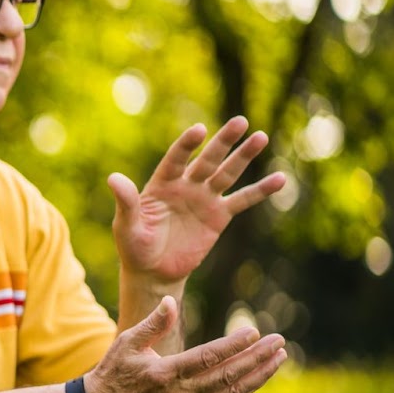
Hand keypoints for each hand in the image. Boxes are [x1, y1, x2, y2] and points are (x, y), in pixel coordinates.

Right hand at [85, 295, 286, 392]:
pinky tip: (260, 374)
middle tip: (279, 342)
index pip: (207, 358)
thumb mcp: (126, 342)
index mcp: (164, 373)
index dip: (233, 346)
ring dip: (259, 374)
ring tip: (280, 357)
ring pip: (232, 391)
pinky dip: (246, 387)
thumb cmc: (113, 371)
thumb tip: (170, 302)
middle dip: (257, 358)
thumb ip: (152, 323)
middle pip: (227, 375)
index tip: (254, 332)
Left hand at [110, 117, 286, 282]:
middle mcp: (185, 185)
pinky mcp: (219, 216)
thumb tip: (113, 178)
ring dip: (244, 156)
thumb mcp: (127, 226)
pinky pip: (242, 200)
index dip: (186, 145)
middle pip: (207, 159)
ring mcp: (204, 199)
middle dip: (223, 142)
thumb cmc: (134, 247)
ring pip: (227, 173)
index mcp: (161, 184)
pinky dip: (260, 190)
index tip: (199, 130)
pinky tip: (280, 179)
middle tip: (240, 121)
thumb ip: (125, 202)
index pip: (175, 159)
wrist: (153, 271)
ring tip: (261, 137)